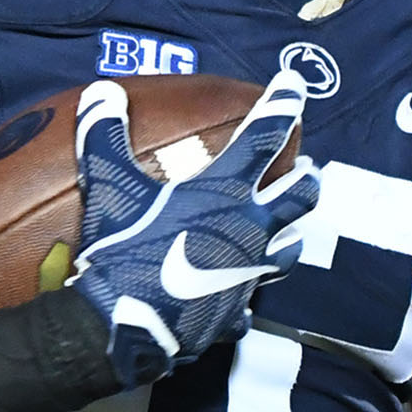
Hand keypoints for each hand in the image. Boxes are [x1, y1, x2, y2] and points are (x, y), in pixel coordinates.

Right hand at [66, 73, 318, 388]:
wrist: (123, 326)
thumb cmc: (123, 250)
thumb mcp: (109, 186)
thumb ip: (106, 136)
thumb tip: (101, 93)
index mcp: (225, 193)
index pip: (263, 138)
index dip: (281, 106)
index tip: (295, 84)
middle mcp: (249, 230)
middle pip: (298, 198)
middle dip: (306, 179)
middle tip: (310, 170)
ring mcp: (247, 275)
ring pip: (288, 252)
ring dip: (290, 238)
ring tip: (289, 233)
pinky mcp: (233, 314)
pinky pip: (246, 306)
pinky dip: (242, 300)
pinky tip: (235, 302)